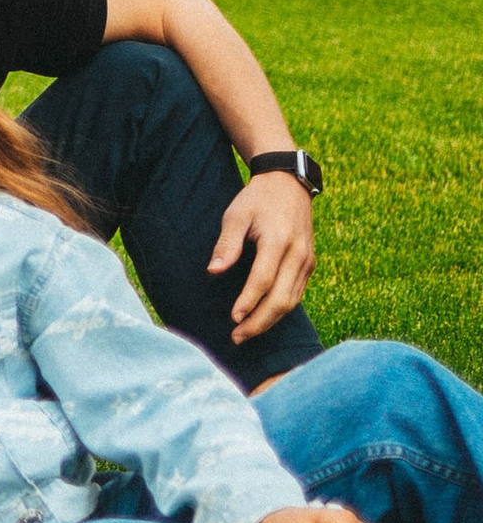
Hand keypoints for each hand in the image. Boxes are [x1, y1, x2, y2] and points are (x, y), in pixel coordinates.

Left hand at [209, 171, 315, 343]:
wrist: (288, 184)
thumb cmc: (256, 200)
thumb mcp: (235, 215)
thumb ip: (226, 244)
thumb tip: (213, 271)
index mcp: (278, 241)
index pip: (263, 280)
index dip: (248, 302)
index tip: (233, 319)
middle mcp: (298, 255)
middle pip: (282, 299)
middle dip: (259, 322)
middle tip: (236, 337)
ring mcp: (308, 262)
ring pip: (292, 301)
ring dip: (270, 321)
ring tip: (245, 333)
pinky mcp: (310, 265)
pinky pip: (297, 294)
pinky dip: (280, 310)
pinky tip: (263, 319)